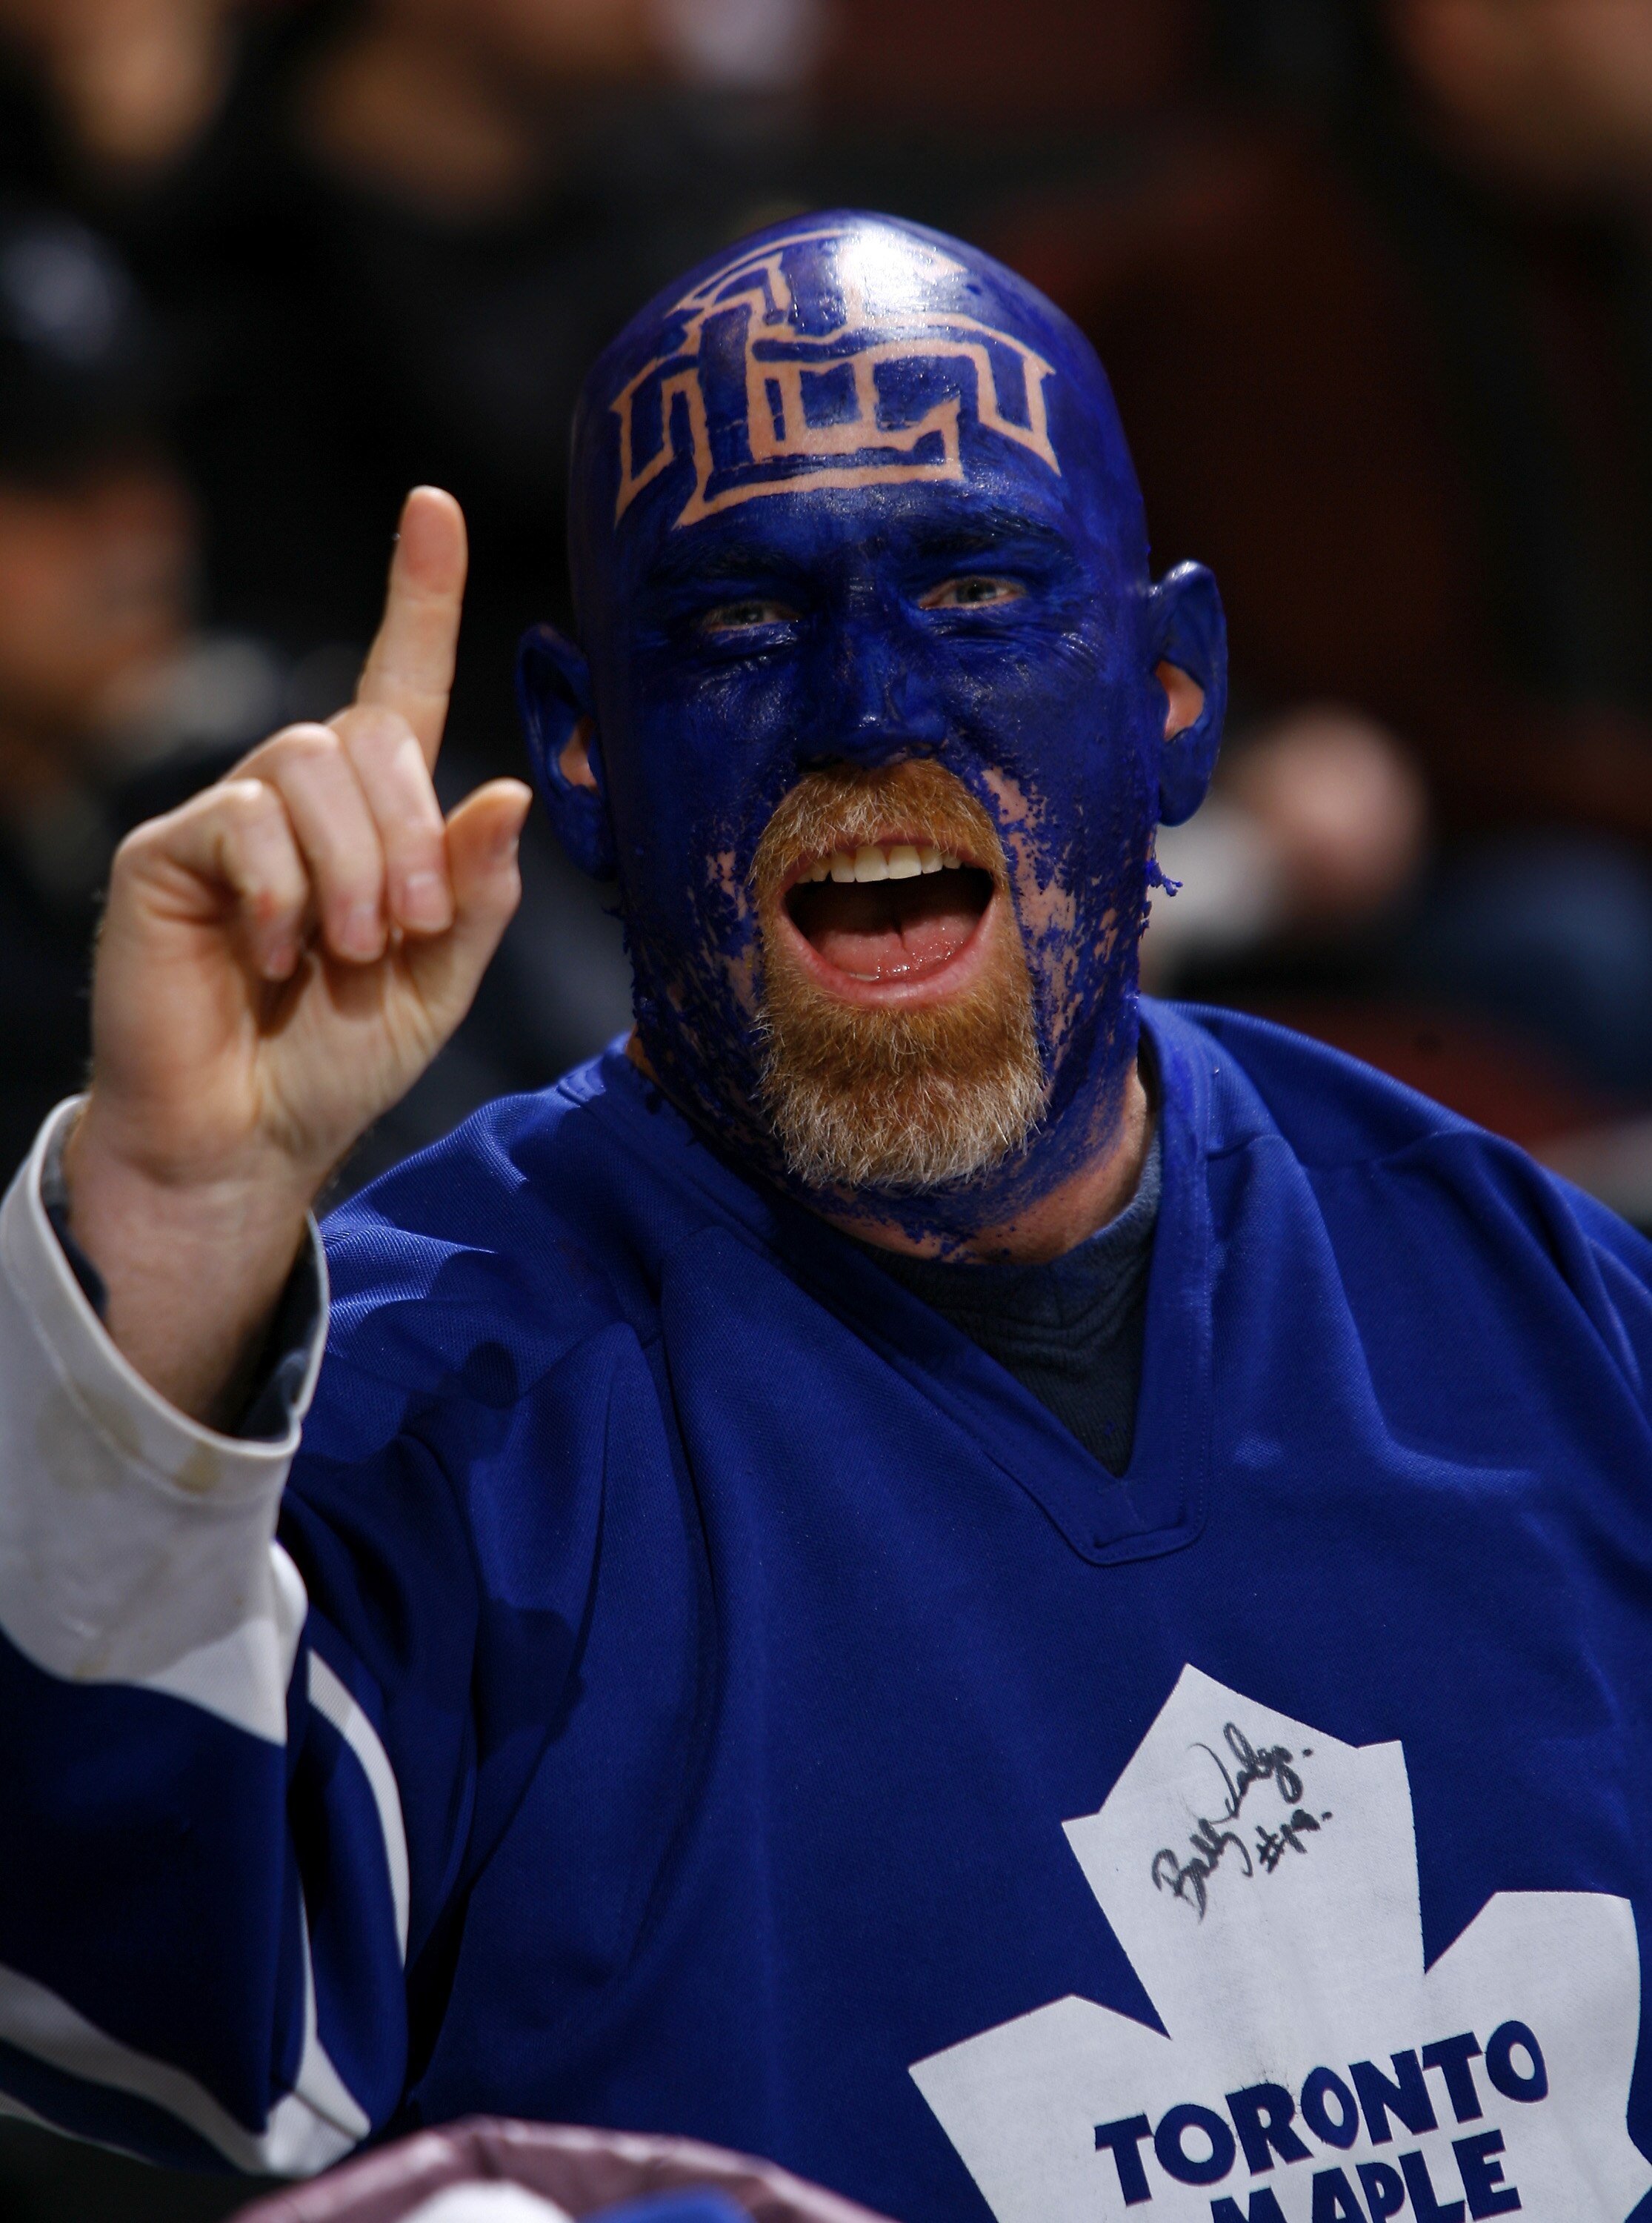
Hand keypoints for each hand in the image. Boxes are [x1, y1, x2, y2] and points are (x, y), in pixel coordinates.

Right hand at [64, 487, 532, 1424]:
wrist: (249, 1139)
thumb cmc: (339, 1059)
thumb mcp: (440, 981)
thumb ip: (476, 891)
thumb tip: (509, 791)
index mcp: (375, 821)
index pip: (400, 686)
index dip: (418, 596)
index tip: (435, 508)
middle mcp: (298, 800)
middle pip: (366, 733)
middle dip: (410, 832)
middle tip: (407, 930)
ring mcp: (227, 818)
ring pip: (308, 767)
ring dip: (353, 867)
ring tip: (348, 950)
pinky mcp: (168, 852)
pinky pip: (240, 819)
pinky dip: (279, 892)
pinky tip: (273, 956)